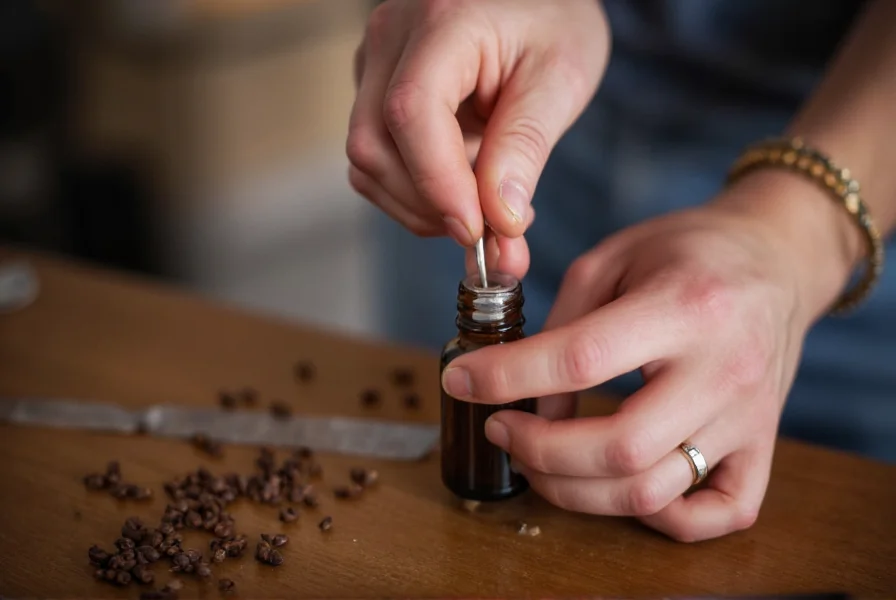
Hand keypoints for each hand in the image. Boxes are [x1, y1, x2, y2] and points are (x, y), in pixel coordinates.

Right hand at [346, 0, 608, 277]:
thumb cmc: (553, 22)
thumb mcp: (561, 79)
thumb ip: (525, 148)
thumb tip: (500, 221)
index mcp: (441, 21)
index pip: (411, 112)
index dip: (437, 183)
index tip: (476, 230)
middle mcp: (391, 38)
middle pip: (374, 145)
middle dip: (429, 203)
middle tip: (492, 228)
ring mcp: (373, 64)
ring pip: (368, 161)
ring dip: (422, 203)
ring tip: (487, 198)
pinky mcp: (373, 90)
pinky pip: (376, 159)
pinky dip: (414, 191)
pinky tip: (462, 185)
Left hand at [440, 171, 854, 541]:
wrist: (778, 258)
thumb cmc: (688, 250)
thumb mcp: (613, 257)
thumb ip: (565, 326)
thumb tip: (533, 403)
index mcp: (686, 305)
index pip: (583, 359)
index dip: (506, 377)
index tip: (461, 380)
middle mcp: (725, 369)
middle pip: (620, 446)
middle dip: (539, 450)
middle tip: (501, 428)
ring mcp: (750, 416)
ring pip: (655, 490)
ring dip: (577, 491)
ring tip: (538, 460)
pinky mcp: (763, 445)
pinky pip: (718, 514)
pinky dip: (660, 517)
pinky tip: (621, 485)